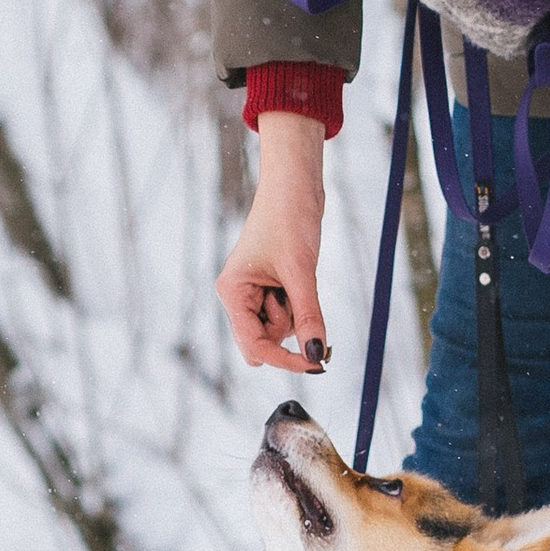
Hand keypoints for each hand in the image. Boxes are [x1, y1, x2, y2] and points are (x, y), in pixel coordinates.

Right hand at [216, 111, 330, 372]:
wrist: (294, 185)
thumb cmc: (289, 219)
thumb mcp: (302, 272)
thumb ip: (309, 317)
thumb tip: (317, 355)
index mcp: (232, 291)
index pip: (254, 345)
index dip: (285, 358)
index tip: (317, 364)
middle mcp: (237, 296)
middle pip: (264, 342)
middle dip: (289, 329)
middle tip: (304, 296)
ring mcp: (252, 294)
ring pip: (280, 329)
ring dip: (297, 313)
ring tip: (299, 274)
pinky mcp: (269, 288)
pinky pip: (288, 313)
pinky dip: (300, 304)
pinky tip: (300, 276)